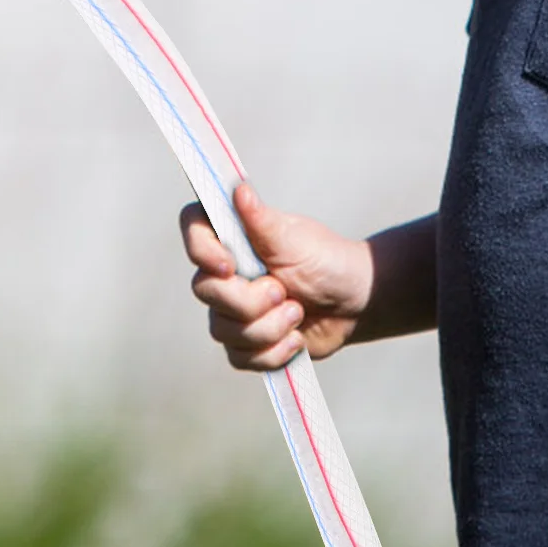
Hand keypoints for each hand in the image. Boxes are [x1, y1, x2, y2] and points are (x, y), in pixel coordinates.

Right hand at [180, 183, 375, 369]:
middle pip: (204, 290)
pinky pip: (240, 357)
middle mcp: (226, 270)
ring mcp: (233, 308)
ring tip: (297, 313)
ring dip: (267, 328)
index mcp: (233, 236)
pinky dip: (273, 352)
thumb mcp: (294, 239)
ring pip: (222, 329)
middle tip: (283, 292)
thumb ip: (261, 220)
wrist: (354, 302)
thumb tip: (239, 189)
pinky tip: (296, 339)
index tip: (228, 265)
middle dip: (248, 301)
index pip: (194, 230)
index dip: (200, 250)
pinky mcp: (246, 342)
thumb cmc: (325, 260)